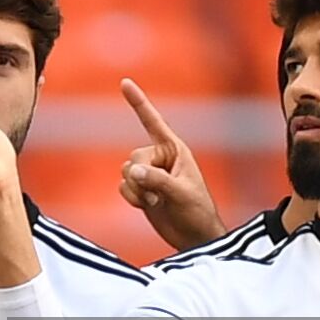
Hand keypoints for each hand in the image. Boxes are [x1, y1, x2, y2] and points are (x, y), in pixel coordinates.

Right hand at [119, 78, 226, 250]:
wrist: (193, 237)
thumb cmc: (197, 211)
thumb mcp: (181, 193)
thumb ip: (157, 180)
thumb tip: (132, 171)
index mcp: (175, 149)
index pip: (153, 122)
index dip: (138, 102)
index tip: (125, 82)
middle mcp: (160, 158)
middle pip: (134, 156)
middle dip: (141, 176)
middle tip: (158, 193)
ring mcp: (149, 174)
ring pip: (126, 172)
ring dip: (137, 190)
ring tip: (157, 201)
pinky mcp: (140, 189)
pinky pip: (123, 186)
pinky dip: (132, 197)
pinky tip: (148, 206)